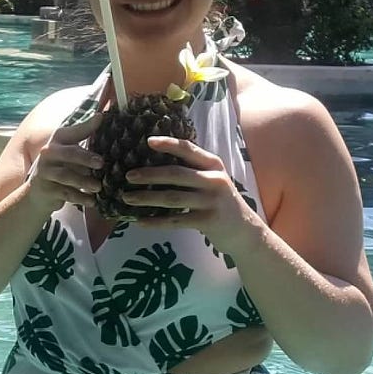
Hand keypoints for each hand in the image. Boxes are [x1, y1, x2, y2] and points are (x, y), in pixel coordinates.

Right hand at [24, 111, 102, 213]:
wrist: (38, 192)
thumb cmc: (60, 167)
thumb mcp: (70, 151)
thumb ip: (84, 135)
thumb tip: (101, 117)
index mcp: (57, 140)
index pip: (73, 132)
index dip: (87, 125)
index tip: (101, 118)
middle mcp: (48, 153)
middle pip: (69, 153)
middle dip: (86, 158)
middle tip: (101, 163)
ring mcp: (45, 171)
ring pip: (66, 175)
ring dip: (84, 181)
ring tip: (98, 187)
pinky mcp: (45, 189)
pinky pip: (65, 193)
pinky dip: (80, 197)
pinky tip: (92, 201)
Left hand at [122, 135, 262, 254]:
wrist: (244, 231)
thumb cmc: (221, 203)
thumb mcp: (213, 181)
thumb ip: (193, 172)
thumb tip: (155, 165)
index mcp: (213, 165)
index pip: (189, 150)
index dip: (168, 144)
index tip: (148, 142)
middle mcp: (214, 180)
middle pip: (176, 174)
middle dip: (149, 174)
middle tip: (128, 176)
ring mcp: (211, 201)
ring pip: (172, 198)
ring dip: (147, 198)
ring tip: (127, 198)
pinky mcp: (208, 221)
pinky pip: (175, 220)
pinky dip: (155, 221)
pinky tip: (140, 222)